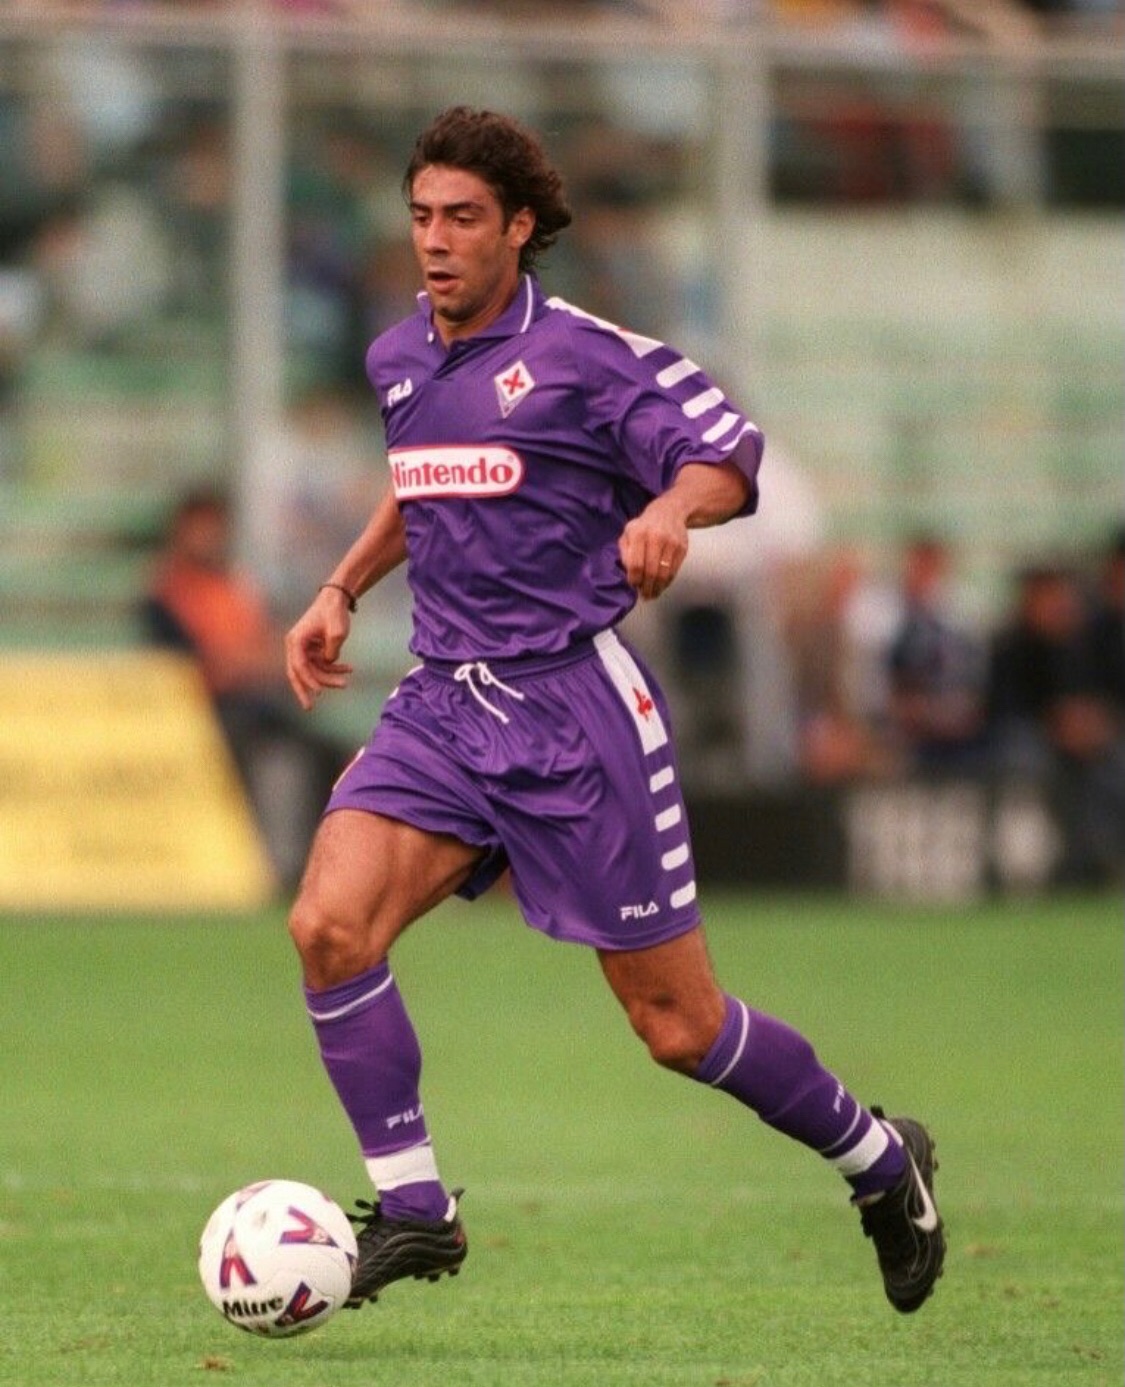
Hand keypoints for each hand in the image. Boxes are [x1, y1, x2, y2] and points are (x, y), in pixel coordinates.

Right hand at [285, 588, 354, 710]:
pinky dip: (333, 668)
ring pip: (313, 671)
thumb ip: (332, 652)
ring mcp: (304, 648)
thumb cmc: (334, 612)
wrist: (336, 599)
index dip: (308, 680)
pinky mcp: (313, 650)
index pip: (298, 665)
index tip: (318, 692)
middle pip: (297, 673)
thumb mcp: (338, 632)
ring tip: (346, 680)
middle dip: (304, 691)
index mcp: (296, 640)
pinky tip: (349, 669)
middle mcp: (295, 645)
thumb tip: (328, 663)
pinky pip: (321, 664)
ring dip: (328, 677)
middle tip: (309, 708)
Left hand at [618, 498, 688, 600]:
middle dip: (647, 587)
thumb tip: (629, 573)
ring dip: (658, 588)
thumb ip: (625, 552)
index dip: (634, 579)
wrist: (670, 511)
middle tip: (644, 596)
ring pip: (664, 573)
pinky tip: (662, 585)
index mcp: (638, 534)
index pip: (635, 564)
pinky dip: (667, 581)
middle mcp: (656, 537)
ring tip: (653, 594)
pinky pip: (674, 570)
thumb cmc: (645, 526)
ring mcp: (671, 542)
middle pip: (650, 571)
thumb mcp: (628, 533)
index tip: (634, 586)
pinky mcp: (682, 548)